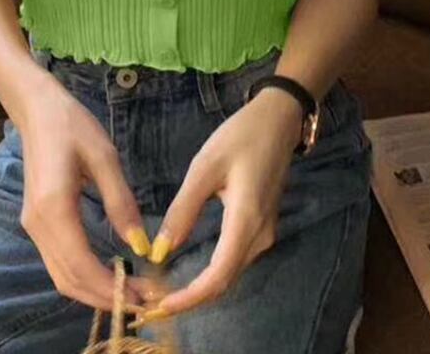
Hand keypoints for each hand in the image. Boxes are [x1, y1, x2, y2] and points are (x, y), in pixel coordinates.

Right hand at [16, 73, 157, 310]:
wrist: (37, 109)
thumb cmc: (73, 126)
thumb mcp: (104, 158)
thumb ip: (121, 203)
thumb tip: (142, 245)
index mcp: (54, 208)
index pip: (81, 265)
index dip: (112, 288)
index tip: (145, 296)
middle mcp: (38, 225)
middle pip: (69, 280)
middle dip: (106, 296)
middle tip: (146, 300)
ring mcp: (34, 226)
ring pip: (62, 276)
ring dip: (95, 291)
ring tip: (133, 290)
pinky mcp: (37, 223)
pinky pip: (59, 262)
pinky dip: (84, 276)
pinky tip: (111, 272)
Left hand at [139, 87, 303, 321]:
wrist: (278, 120)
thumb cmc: (241, 136)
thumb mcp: (204, 167)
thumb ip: (183, 209)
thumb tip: (160, 251)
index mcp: (247, 220)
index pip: (218, 276)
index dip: (190, 298)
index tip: (160, 308)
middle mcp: (260, 236)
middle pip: (224, 282)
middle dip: (189, 299)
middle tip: (151, 303)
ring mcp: (265, 233)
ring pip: (229, 274)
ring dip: (199, 289)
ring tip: (163, 291)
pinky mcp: (261, 227)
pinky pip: (234, 260)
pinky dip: (210, 274)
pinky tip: (187, 273)